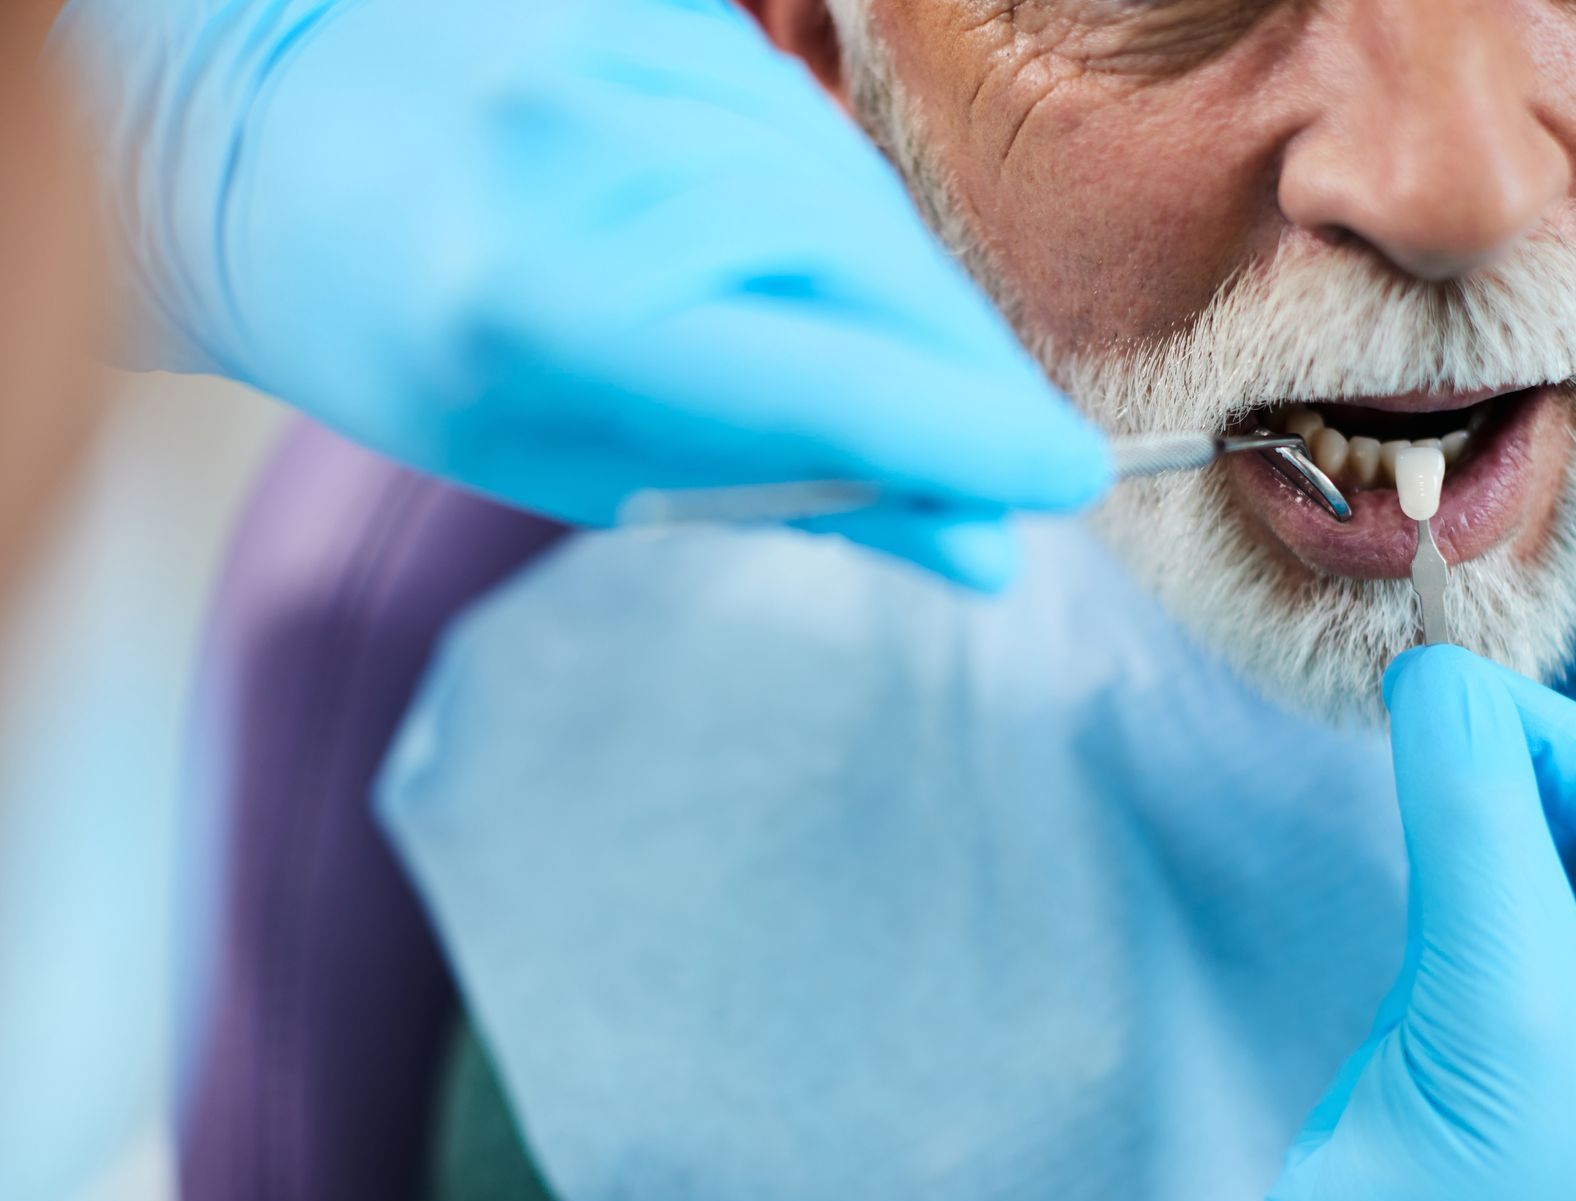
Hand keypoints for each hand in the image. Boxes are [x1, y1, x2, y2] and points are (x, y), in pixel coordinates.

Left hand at [49, 0, 1109, 587]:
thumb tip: (978, 546)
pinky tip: (845, 287)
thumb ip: (787, 493)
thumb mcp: (585, 462)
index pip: (826, 378)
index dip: (970, 438)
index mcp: (547, 301)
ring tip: (929, 387)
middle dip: (967, 379)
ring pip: (859, 201)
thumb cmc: (420, 349)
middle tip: (1021, 457)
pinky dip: (855, 228)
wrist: (280, 156)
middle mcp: (594, 154)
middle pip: (870, 277)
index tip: (1068, 485)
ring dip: (921, 307)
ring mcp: (626, 59)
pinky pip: (814, 137)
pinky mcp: (660, 14)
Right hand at [1241, 475, 1575, 1200]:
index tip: (1453, 688)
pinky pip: (1485, 845)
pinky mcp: (1472, 986)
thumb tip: (1439, 668)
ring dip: (1531, 702)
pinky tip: (1452, 709)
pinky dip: (1462, 771)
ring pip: (1556, 803)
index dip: (1558, 734)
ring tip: (1527, 586)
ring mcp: (1565, 977)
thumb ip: (1478, 821)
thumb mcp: (1505, 1002)